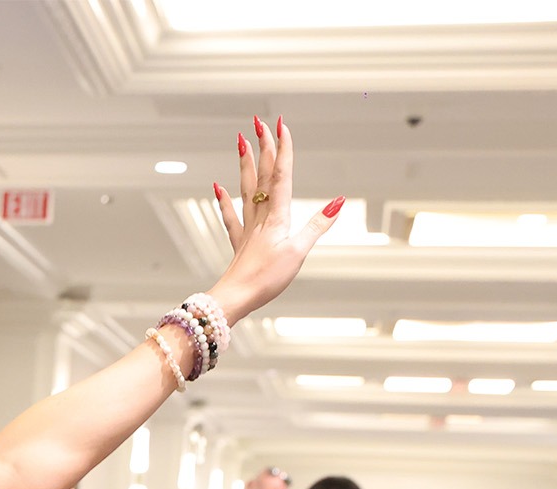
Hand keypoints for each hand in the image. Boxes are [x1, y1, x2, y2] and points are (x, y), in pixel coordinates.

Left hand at [207, 118, 342, 324]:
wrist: (236, 298)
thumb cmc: (267, 279)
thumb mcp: (299, 251)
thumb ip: (318, 225)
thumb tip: (338, 202)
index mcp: (277, 216)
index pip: (281, 175)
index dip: (282, 149)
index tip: (281, 125)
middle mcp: (261, 217)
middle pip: (263, 175)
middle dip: (263, 147)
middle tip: (259, 122)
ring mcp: (248, 229)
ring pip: (246, 189)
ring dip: (245, 164)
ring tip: (240, 141)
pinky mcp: (239, 243)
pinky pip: (231, 216)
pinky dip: (224, 199)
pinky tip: (217, 186)